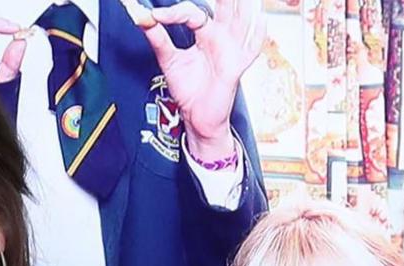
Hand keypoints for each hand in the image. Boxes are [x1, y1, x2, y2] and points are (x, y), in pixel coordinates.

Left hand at [129, 0, 264, 160]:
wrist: (197, 117)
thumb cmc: (189, 90)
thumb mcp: (168, 59)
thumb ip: (157, 37)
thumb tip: (142, 17)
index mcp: (204, 34)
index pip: (192, 13)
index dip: (175, 13)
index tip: (156, 17)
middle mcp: (220, 39)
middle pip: (226, 8)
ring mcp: (230, 51)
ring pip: (241, 22)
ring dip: (242, 7)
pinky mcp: (236, 66)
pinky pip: (251, 48)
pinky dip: (257, 34)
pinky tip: (261, 18)